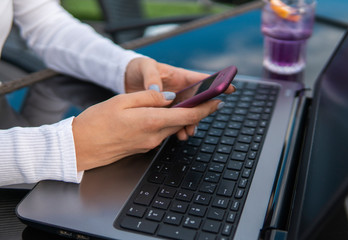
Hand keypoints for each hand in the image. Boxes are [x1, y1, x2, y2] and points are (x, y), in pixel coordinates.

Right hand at [72, 90, 222, 170]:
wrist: (79, 147)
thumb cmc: (96, 122)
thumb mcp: (122, 101)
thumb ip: (150, 97)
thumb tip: (170, 97)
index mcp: (151, 121)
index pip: (187, 115)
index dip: (205, 108)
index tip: (217, 100)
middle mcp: (154, 136)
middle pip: (183, 122)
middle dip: (197, 111)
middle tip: (206, 99)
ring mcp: (149, 143)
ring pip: (172, 127)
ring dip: (181, 117)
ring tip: (183, 104)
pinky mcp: (143, 146)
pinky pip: (160, 132)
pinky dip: (166, 122)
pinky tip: (162, 114)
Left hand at [124, 58, 235, 139]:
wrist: (124, 78)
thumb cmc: (138, 67)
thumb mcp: (144, 66)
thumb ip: (151, 77)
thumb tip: (157, 91)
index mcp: (179, 76)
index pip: (202, 80)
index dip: (216, 84)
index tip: (229, 89)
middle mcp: (180, 90)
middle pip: (197, 102)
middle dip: (201, 112)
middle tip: (200, 120)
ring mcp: (173, 102)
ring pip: (188, 114)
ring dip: (190, 123)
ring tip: (187, 131)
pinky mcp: (164, 111)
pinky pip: (175, 120)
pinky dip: (178, 127)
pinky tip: (178, 133)